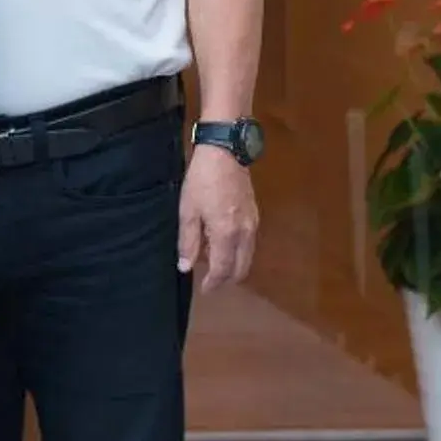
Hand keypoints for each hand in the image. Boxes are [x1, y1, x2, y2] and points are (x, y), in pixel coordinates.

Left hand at [178, 142, 259, 291]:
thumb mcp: (188, 211)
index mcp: (227, 233)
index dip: (214, 283)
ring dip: (233, 265)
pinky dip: (238, 251)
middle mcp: (245, 233)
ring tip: (213, 261)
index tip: (204, 289)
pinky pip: (249, 243)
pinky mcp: (255, 213)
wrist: (225, 151)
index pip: (223, 269)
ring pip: (247, 256)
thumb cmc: (202, 180)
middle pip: (241, 268)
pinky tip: (222, 243)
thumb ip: (188, 242)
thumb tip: (185, 267)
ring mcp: (253, 223)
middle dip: (227, 279)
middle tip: (210, 281)